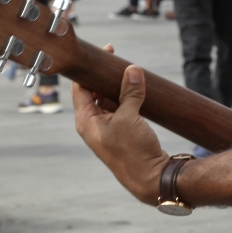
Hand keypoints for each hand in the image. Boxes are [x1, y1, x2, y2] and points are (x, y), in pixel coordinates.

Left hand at [73, 60, 168, 204]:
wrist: (150, 178)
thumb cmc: (133, 152)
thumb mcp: (130, 118)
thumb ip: (130, 92)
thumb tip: (133, 70)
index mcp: (86, 121)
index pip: (81, 88)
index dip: (90, 69)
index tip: (105, 53)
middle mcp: (93, 125)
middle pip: (94, 92)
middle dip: (106, 76)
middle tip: (119, 61)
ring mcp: (108, 129)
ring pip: (109, 100)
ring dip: (118, 87)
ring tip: (130, 72)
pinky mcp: (122, 132)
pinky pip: (121, 109)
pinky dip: (127, 97)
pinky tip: (137, 89)